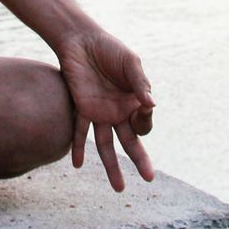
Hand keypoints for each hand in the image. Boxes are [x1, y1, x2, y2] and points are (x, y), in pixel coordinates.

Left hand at [54, 27, 155, 190]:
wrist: (81, 40)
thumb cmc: (110, 49)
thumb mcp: (129, 62)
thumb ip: (139, 83)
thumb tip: (152, 105)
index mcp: (133, 102)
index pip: (143, 124)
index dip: (145, 122)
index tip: (143, 109)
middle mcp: (118, 112)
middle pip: (130, 142)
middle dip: (140, 161)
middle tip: (149, 179)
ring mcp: (100, 113)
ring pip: (106, 145)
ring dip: (111, 166)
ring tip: (119, 188)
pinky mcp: (81, 109)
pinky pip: (80, 132)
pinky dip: (78, 148)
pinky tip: (77, 165)